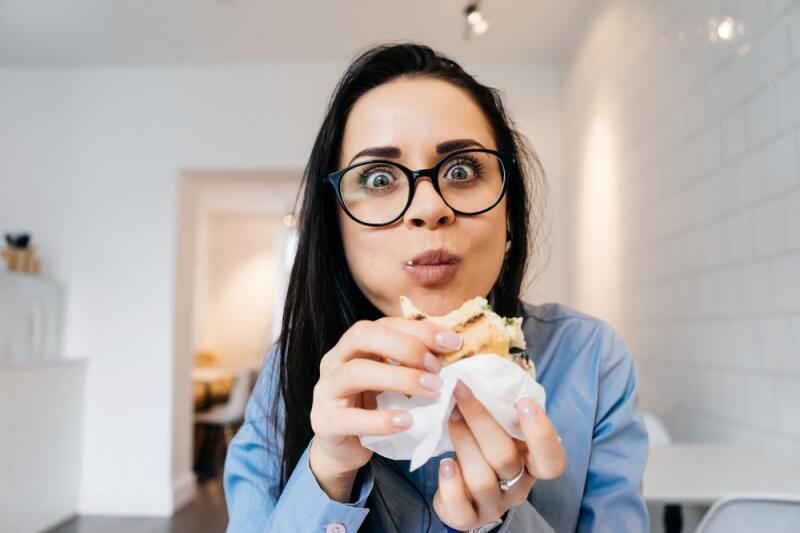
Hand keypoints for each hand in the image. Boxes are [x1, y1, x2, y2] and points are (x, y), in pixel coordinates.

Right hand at [309, 317, 461, 501]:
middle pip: (362, 337)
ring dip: (399, 378)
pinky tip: (407, 422)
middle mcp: (335, 360)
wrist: (343, 446)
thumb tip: (453, 352)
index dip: (420, 329)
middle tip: (437, 368)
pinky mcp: (325, 422)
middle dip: (405, 348)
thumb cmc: (373, 406)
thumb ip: (413, 364)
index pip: (384, 324)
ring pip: (355, 373)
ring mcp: (326, 390)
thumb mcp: (392, 379)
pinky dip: (381, 420)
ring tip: (431, 391)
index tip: (453, 342)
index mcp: (353, 345)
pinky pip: (350, 418)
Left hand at [433, 381, 565, 529]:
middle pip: (505, 458)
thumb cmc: (487, 447)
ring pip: (481, 478)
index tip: (523, 401)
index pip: (552, 460)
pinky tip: (444, 464)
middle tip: (460, 391)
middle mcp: (518, 486)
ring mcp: (494, 504)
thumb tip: (491, 362)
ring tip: (449, 417)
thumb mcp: (502, 429)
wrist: (467, 491)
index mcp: (533, 464)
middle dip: (480, 420)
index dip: (541, 432)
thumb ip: (502, 407)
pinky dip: (450, 484)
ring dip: (462, 442)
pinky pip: (460, 507)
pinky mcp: (468, 517)